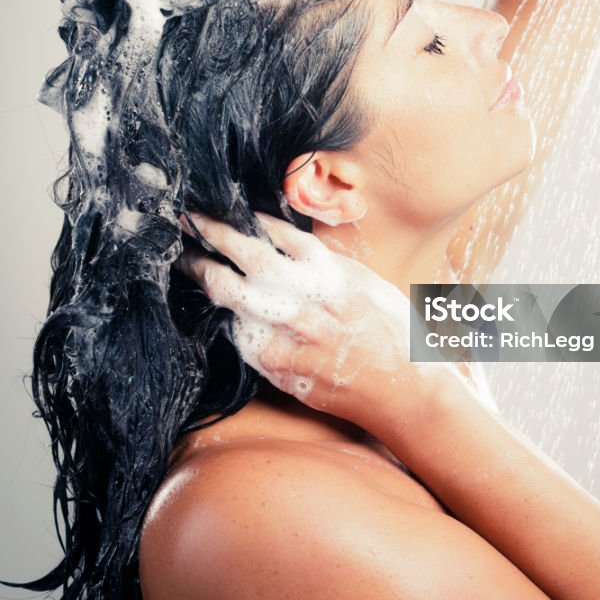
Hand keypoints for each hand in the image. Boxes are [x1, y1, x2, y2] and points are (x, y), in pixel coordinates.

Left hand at [174, 211, 438, 431]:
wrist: (408, 391)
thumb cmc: (395, 335)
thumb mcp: (371, 287)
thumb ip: (333, 267)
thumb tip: (294, 245)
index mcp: (338, 277)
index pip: (287, 238)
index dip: (254, 221)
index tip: (231, 209)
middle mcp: (317, 303)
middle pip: (256, 261)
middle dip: (220, 237)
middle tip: (193, 221)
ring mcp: (301, 339)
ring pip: (242, 301)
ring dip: (211, 278)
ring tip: (190, 262)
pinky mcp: (291, 372)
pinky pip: (250, 345)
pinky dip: (234, 326)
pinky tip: (222, 314)